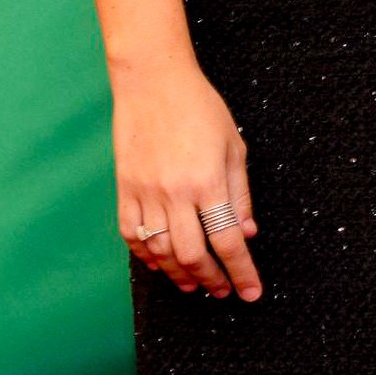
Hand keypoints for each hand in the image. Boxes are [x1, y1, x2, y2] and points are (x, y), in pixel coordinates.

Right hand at [112, 58, 261, 300]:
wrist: (153, 82)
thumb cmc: (199, 108)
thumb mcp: (233, 146)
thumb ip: (240, 193)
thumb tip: (248, 232)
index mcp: (208, 181)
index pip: (228, 240)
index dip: (241, 271)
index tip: (251, 292)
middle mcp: (175, 193)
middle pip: (193, 255)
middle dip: (212, 280)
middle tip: (223, 291)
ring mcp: (145, 193)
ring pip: (160, 252)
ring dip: (179, 275)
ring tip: (194, 284)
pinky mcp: (124, 189)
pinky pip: (131, 235)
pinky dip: (145, 255)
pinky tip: (159, 263)